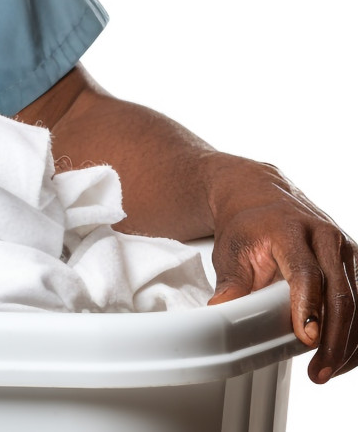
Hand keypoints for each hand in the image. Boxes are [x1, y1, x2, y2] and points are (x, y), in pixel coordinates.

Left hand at [206, 157, 356, 382]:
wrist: (260, 195)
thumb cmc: (247, 225)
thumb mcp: (230, 249)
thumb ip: (231, 282)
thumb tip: (222, 310)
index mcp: (292, 229)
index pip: (306, 272)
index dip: (309, 307)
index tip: (307, 338)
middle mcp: (326, 237)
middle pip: (340, 294)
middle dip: (334, 338)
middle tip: (319, 370)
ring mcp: (346, 250)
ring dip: (348, 342)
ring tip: (327, 370)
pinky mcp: (355, 264)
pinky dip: (355, 334)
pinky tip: (342, 355)